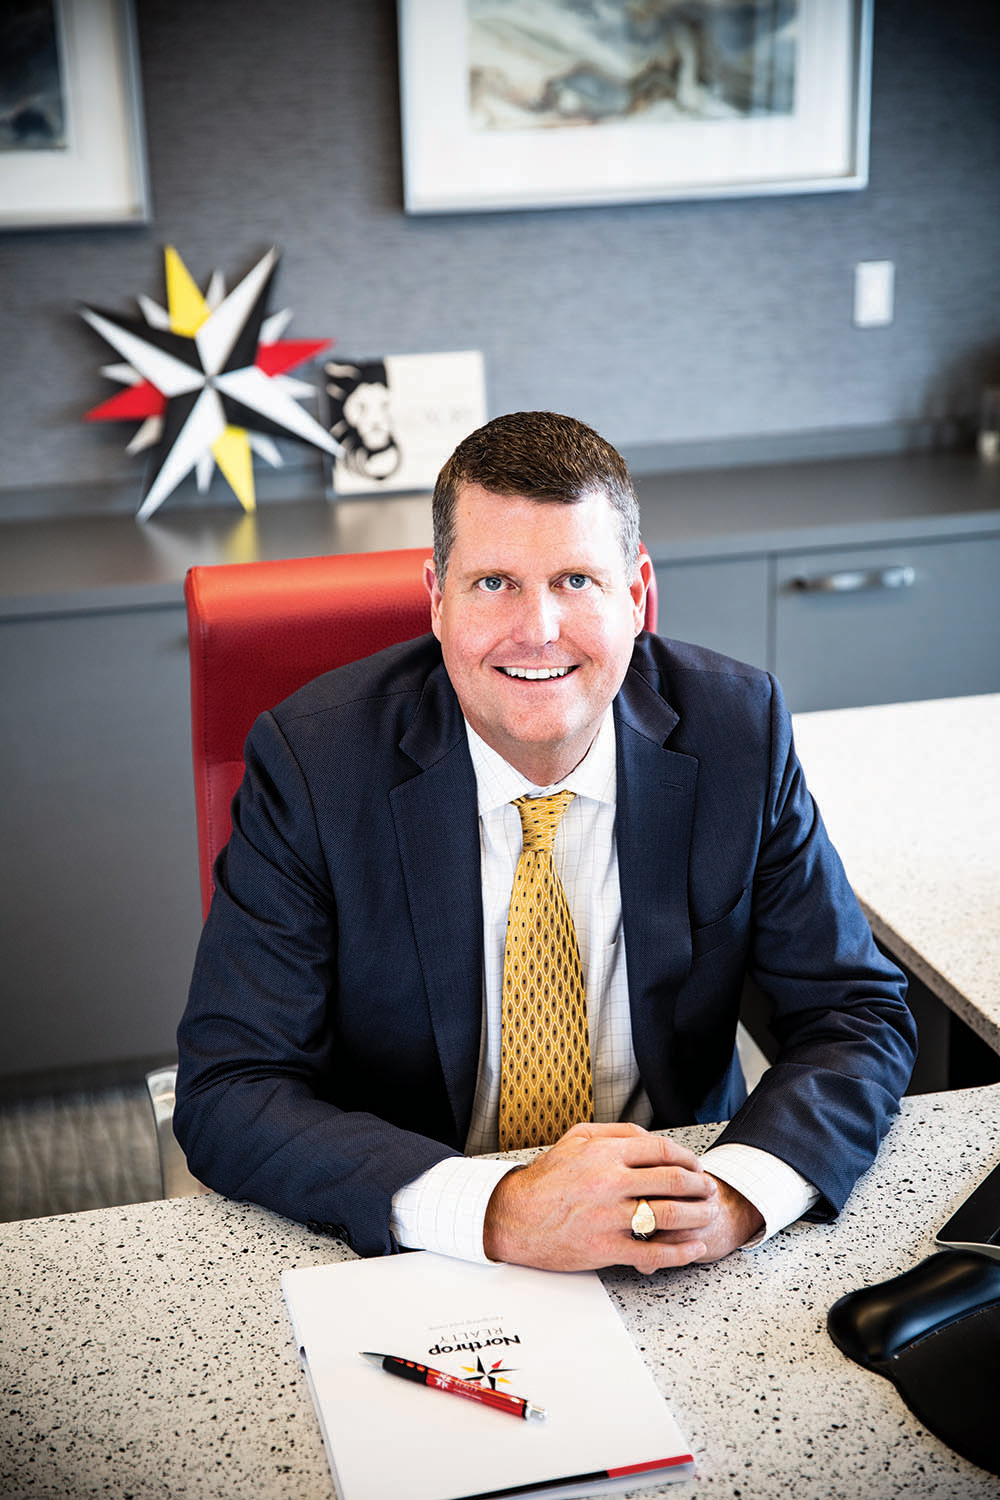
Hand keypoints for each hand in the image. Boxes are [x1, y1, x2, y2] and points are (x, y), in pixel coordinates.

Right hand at [482, 1122, 759, 1273]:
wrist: (514, 1217)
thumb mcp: (576, 1140)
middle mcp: (609, 1182)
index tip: (696, 1167)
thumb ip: (615, 1133)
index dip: (687, 1158)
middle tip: (709, 1191)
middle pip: (673, 1181)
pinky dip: (680, 1252)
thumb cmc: (546, 1179)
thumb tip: (650, 1137)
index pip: (661, 1150)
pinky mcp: (606, 1248)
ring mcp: (608, 1217)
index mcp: (604, 1153)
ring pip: (669, 1216)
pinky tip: (693, 1248)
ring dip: (697, 1216)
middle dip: (700, 1186)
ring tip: (707, 1215)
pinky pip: (652, 1253)